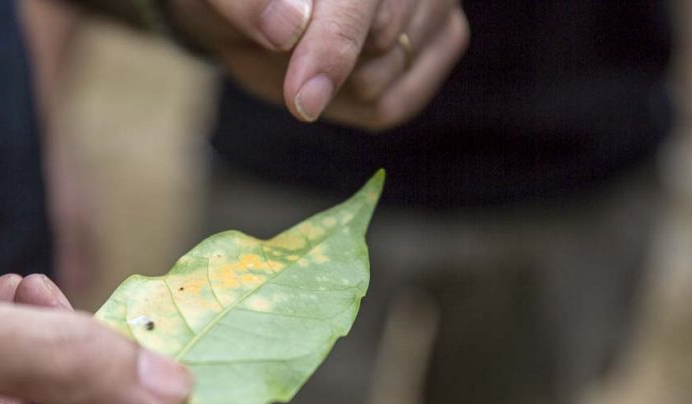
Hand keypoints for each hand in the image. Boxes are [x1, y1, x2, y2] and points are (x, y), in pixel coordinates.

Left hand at [171, 0, 468, 130]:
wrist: (260, 4)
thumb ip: (247, 4)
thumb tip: (286, 28)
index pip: (359, 2)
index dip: (332, 47)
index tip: (302, 99)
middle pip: (381, 43)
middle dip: (322, 61)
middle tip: (285, 45)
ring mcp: (438, 1)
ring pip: (383, 81)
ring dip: (330, 85)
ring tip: (307, 54)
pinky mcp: (444, 40)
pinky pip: (394, 105)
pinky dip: (351, 105)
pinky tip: (333, 76)